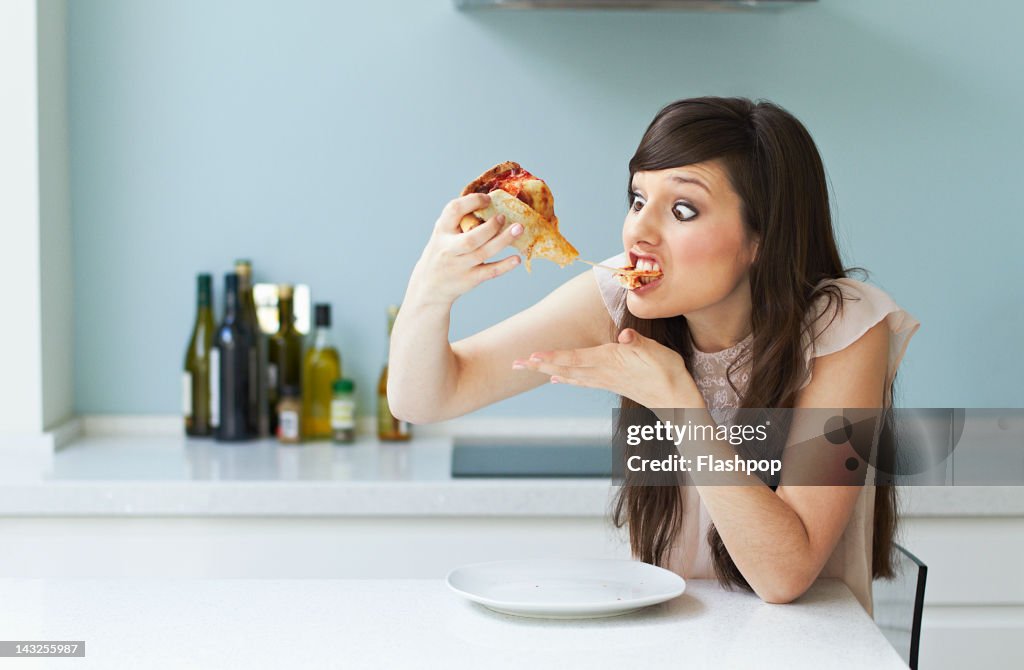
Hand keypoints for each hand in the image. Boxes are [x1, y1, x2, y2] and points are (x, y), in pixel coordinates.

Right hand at [404, 193, 523, 306]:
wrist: (430, 286)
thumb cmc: (442, 252)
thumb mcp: (443, 234)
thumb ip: (459, 220)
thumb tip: (491, 202)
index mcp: (442, 231)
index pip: (453, 211)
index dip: (472, 202)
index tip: (487, 199)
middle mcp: (449, 249)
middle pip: (471, 239)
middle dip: (490, 227)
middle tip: (503, 217)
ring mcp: (459, 266)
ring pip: (483, 253)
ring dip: (503, 241)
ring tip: (518, 229)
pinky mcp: (470, 279)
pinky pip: (490, 271)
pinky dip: (505, 265)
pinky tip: (517, 258)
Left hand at [512, 328, 706, 408]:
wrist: (677, 401)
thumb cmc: (669, 374)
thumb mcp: (657, 354)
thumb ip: (639, 344)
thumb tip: (626, 336)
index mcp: (608, 361)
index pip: (574, 358)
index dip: (552, 356)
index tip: (532, 356)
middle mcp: (601, 372)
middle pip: (564, 367)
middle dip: (539, 364)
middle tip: (514, 363)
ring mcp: (604, 379)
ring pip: (568, 374)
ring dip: (547, 370)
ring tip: (528, 367)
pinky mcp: (610, 383)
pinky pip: (580, 380)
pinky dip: (565, 377)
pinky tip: (556, 378)